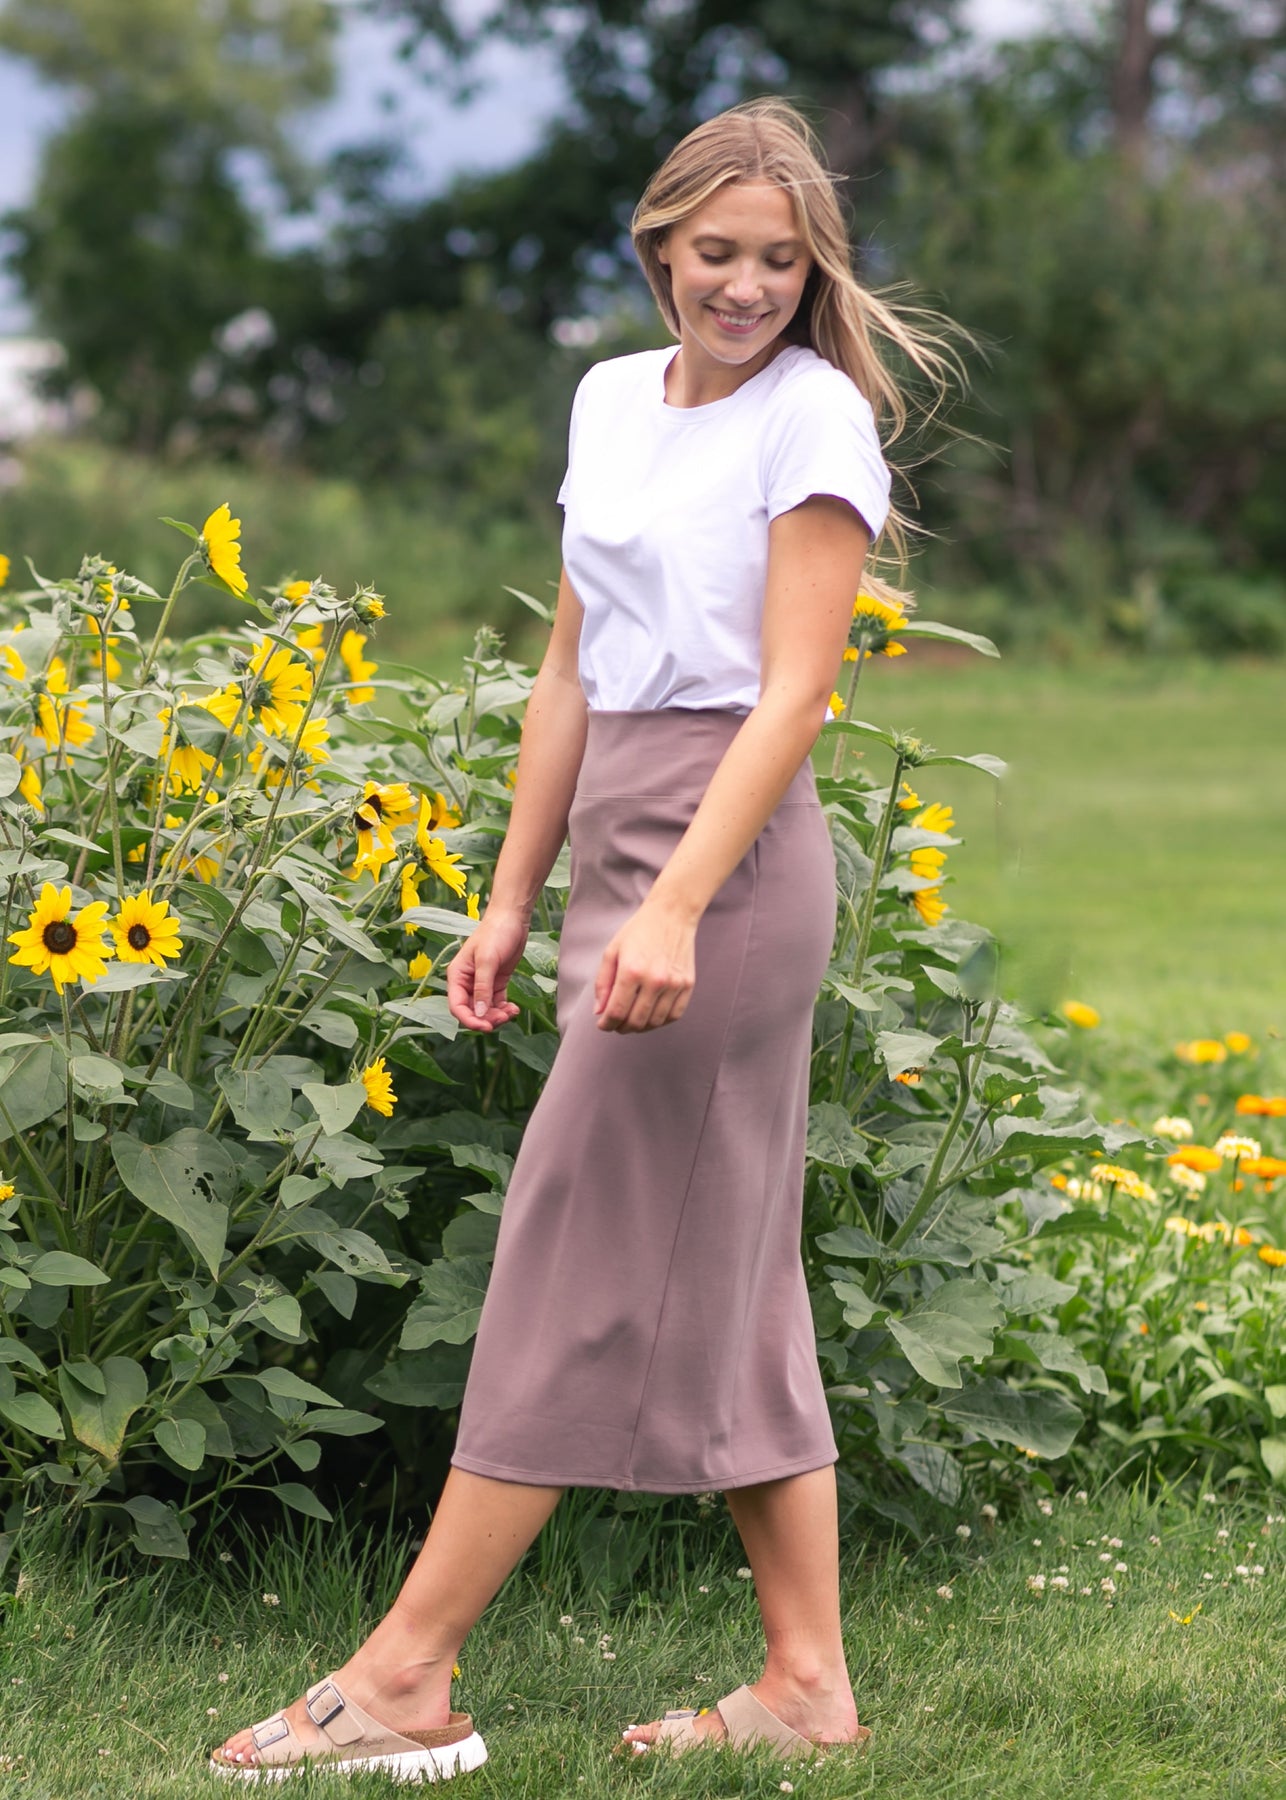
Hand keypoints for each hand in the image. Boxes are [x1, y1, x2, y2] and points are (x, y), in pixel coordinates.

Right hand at [446, 907, 528, 1031]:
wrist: (512, 919)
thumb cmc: (495, 934)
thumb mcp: (487, 960)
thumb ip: (482, 988)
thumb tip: (479, 1013)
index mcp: (457, 976)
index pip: (457, 1006)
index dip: (469, 1020)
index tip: (485, 1026)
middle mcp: (467, 982)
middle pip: (472, 1011)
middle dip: (486, 1019)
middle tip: (503, 1018)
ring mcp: (482, 983)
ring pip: (485, 1010)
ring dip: (496, 1016)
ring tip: (511, 1012)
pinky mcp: (496, 982)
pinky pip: (497, 1003)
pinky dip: (504, 1010)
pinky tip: (514, 1009)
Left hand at [593, 897, 697, 1033]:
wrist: (671, 915)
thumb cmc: (639, 931)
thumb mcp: (612, 952)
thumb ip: (603, 983)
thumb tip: (600, 1012)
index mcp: (631, 971)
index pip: (617, 1011)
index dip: (606, 1024)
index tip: (602, 1024)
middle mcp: (654, 980)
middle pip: (636, 1021)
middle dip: (621, 1028)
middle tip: (616, 1024)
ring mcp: (674, 984)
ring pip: (655, 1022)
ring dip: (640, 1027)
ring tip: (632, 1021)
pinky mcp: (687, 985)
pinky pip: (674, 1015)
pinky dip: (660, 1021)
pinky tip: (651, 1016)